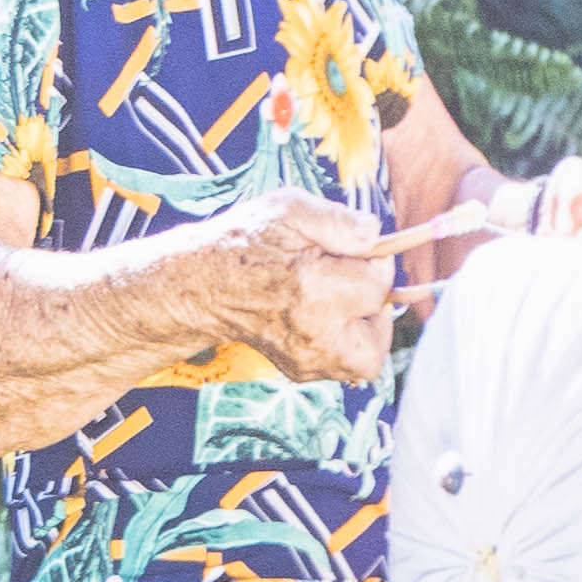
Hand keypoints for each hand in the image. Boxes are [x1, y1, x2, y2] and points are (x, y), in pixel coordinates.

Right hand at [202, 190, 404, 379]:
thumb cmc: (246, 243)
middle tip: (349, 281)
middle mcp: (313, 331)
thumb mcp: (288, 210)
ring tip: (343, 304)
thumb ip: (338, 220)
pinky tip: (325, 319)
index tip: (350, 253)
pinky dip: (347, 344)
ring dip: (367, 330)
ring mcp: (306, 358)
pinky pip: (346, 367)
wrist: (202, 285)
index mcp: (313, 287)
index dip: (373, 262)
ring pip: (369, 358)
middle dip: (374, 301)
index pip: (378, 282)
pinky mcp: (301, 371)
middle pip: (379, 327)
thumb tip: (375, 234)